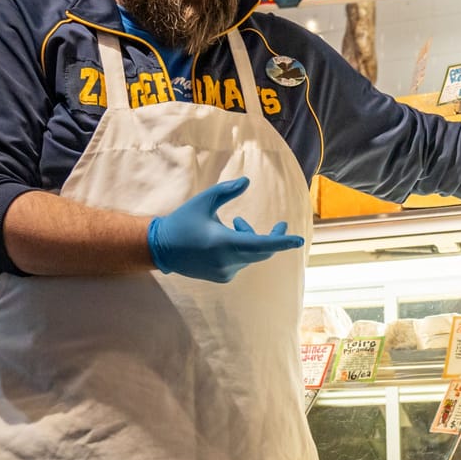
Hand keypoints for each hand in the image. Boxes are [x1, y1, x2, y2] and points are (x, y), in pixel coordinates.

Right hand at [147, 177, 303, 283]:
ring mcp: (225, 272)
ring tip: (235, 222)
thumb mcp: (203, 201)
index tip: (299, 241)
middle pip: (262, 251)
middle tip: (281, 224)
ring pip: (251, 255)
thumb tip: (246, 182)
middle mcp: (227, 261)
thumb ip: (226, 191)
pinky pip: (242, 262)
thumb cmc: (183, 221)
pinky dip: (242, 249)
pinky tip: (226, 239)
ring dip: (250, 239)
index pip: (261, 244)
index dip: (281, 242)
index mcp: (224, 243)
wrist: (161, 249)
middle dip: (272, 237)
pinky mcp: (222, 277)